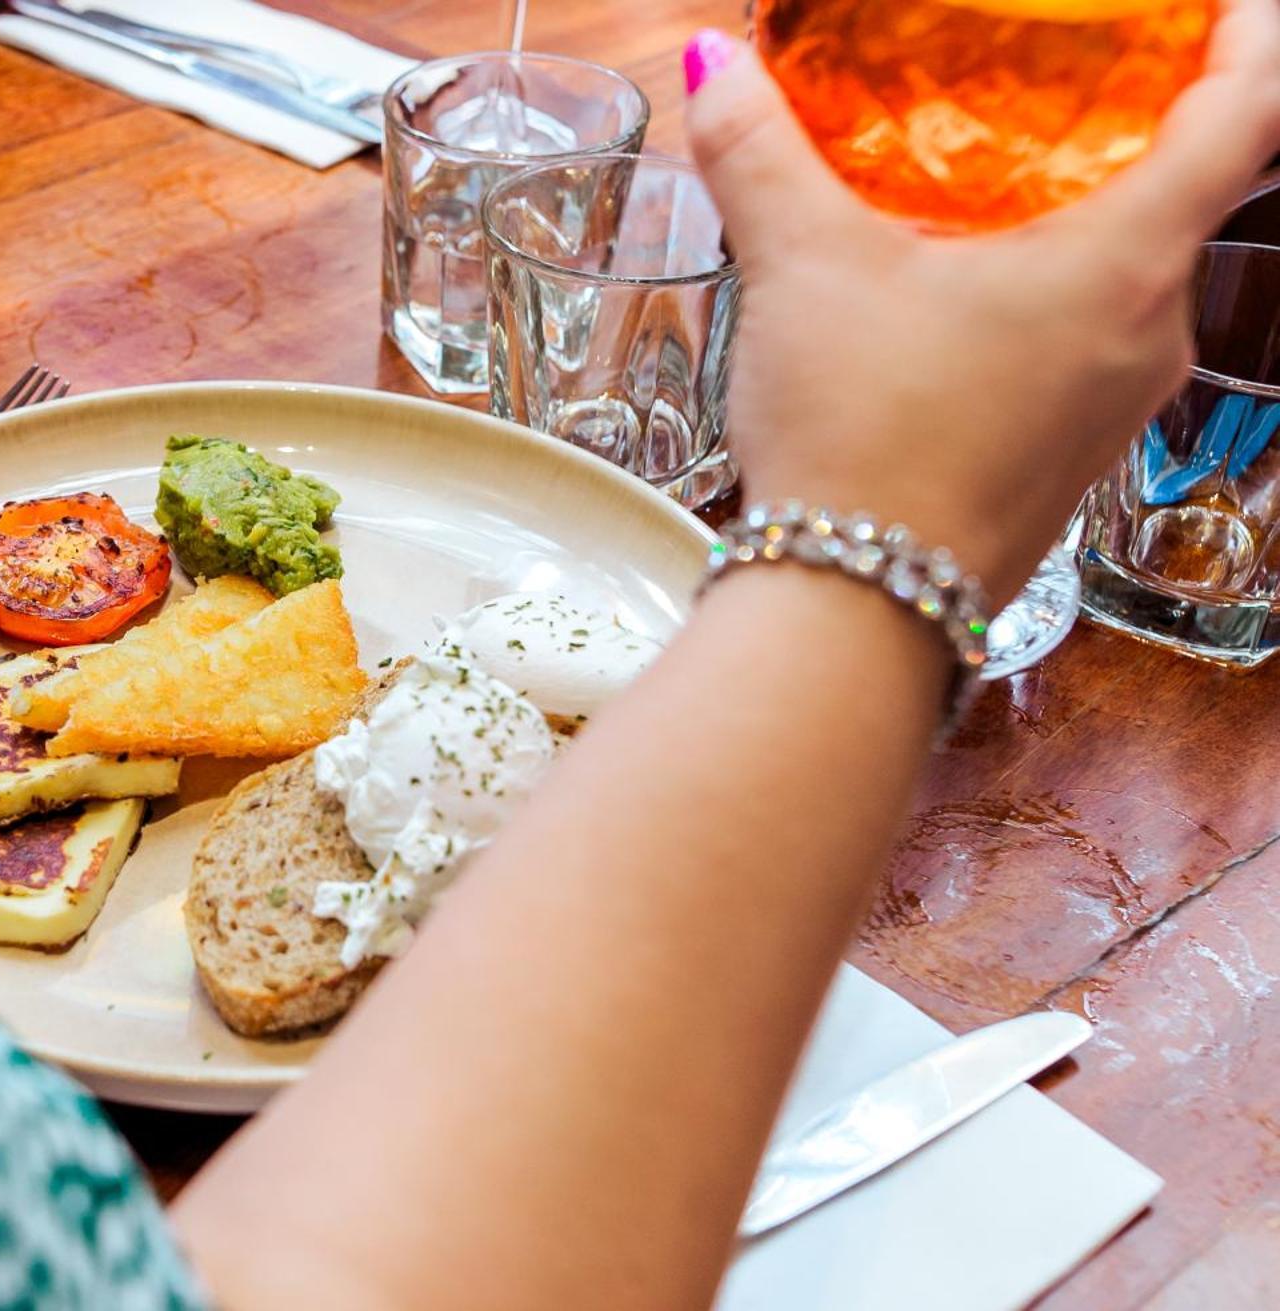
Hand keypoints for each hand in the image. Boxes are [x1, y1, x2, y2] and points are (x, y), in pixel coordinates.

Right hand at [683, 0, 1279, 596]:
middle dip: (1144, 122)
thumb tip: (721, 61)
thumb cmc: (861, 437)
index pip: (1250, 109)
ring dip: (1092, 219)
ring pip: (1141, 276)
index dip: (1248, 33)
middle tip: (1073, 77)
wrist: (856, 614)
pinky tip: (966, 302)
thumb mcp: (801, 269)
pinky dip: (1057, 297)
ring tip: (1005, 186)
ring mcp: (1121, 406)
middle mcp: (1155, 332)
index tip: (1217, 4)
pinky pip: (1097, 346)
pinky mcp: (1073, 459)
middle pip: (1194, 190)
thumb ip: (759, 150)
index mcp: (1127, 260)